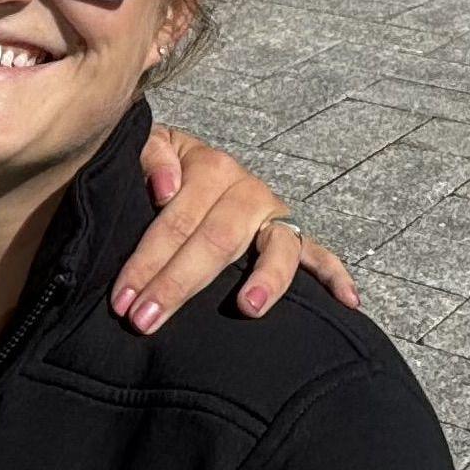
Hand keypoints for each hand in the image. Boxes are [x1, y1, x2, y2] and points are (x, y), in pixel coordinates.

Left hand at [119, 128, 358, 330]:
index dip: (145, 261)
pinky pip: (320, 255)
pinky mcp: (294, 237)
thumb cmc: (163, 168)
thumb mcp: (149, 147)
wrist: (190, 166)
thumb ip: (149, 154)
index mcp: (210, 165)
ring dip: (264, 281)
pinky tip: (347, 302)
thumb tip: (165, 188)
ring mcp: (274, 215)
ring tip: (247, 308)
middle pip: (215, 241)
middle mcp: (247, 189)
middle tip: (145, 321)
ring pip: (274, 250)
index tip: (122, 301)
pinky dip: (335, 276)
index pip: (174, 219)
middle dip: (177, 284)